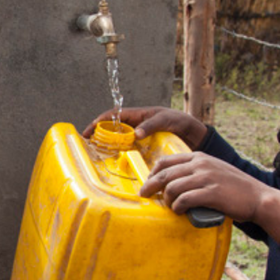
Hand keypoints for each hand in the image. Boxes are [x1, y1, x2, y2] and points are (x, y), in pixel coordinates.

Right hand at [83, 106, 207, 148]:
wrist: (193, 133)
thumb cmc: (179, 121)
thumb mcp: (166, 120)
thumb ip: (151, 125)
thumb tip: (136, 134)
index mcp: (138, 115)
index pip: (113, 115)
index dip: (99, 121)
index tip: (88, 130)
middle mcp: (136, 125)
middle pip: (112, 129)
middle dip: (98, 135)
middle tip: (87, 146)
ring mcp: (139, 137)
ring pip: (118, 141)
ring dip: (107, 146)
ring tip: (97, 156)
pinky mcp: (144, 148)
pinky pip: (128, 150)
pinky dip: (120, 155)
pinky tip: (115, 164)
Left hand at [142, 152, 279, 241]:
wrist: (259, 197)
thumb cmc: (235, 188)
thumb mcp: (215, 171)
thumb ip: (196, 172)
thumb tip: (173, 183)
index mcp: (200, 157)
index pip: (167, 161)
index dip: (153, 172)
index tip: (148, 182)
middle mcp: (201, 164)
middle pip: (165, 174)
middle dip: (151, 186)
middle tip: (144, 195)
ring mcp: (206, 178)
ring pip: (173, 187)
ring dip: (167, 199)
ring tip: (170, 207)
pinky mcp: (211, 193)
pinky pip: (184, 200)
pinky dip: (178, 207)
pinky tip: (179, 211)